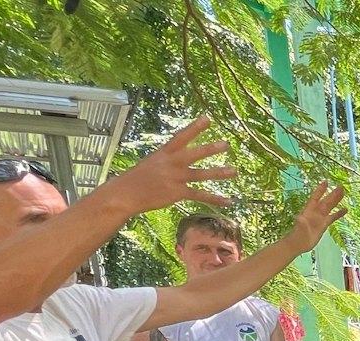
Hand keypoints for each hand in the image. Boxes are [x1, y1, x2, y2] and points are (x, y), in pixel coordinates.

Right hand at [106, 117, 234, 213]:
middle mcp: (171, 163)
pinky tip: (229, 201)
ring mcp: (175, 178)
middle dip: (211, 148)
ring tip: (234, 170)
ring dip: (219, 173)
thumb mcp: (151, 163)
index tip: (207, 118)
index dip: (195, 127)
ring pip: (201, 174)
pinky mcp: (177, 193)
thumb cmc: (136, 179)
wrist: (125, 194)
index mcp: (164, 153)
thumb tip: (179, 159)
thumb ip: (167, 160)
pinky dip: (215, 199)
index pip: (181, 137)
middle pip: (194, 153)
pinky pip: (200, 195)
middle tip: (226, 144)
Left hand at [284, 184, 347, 254]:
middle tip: (340, 186)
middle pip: (326, 201)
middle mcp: (316, 212)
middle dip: (332, 193)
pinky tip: (345, 209)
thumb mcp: (299, 227)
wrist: (299, 243)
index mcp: (309, 210)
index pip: (316, 197)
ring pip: (330, 207)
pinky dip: (339, 213)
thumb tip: (300, 218)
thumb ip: (301, 222)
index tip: (326, 182)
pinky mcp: (324, 224)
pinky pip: (333, 217)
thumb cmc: (298, 234)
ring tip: (343, 193)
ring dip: (336, 200)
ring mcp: (320, 218)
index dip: (320, 190)